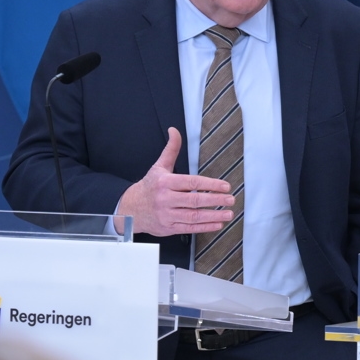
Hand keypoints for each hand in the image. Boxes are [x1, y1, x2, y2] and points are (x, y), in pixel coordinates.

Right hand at [115, 127, 235, 235]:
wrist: (129, 209)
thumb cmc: (149, 187)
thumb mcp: (159, 166)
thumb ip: (171, 150)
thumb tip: (175, 131)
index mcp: (165, 182)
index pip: (191, 183)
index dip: (210, 185)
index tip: (225, 186)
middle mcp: (166, 199)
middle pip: (194, 201)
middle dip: (215, 200)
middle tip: (230, 199)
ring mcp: (167, 215)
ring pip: (194, 216)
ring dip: (213, 216)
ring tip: (228, 213)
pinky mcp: (169, 227)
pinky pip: (189, 228)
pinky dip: (205, 227)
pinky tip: (217, 224)